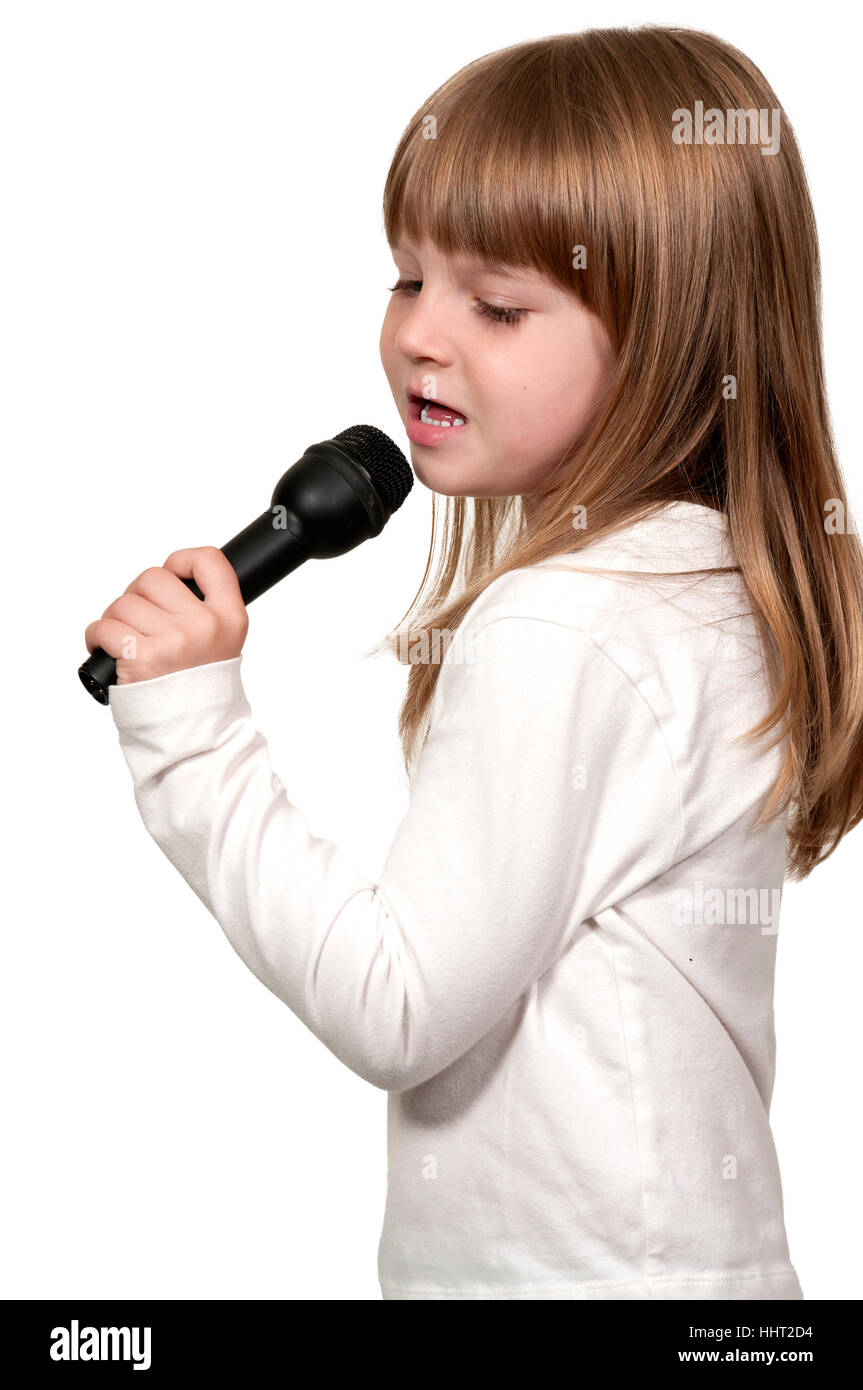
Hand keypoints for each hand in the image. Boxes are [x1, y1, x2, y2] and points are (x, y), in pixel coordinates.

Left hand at [84, 547, 248, 685]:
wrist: (195, 737)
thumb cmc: (200, 689)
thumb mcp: (222, 644)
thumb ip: (205, 611)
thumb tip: (169, 579)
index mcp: (230, 617)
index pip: (209, 561)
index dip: (182, 560)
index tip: (171, 575)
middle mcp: (204, 625)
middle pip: (153, 578)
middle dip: (137, 595)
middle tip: (139, 621)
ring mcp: (174, 641)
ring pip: (124, 602)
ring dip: (115, 619)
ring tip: (123, 640)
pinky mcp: (143, 659)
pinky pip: (104, 627)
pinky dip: (96, 637)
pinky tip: (104, 648)